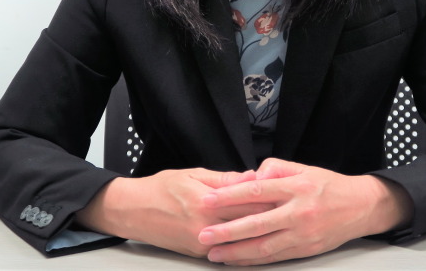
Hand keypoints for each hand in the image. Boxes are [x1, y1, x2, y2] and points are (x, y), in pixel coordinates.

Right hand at [75, 168, 268, 257]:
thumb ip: (226, 179)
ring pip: (240, 241)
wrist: (133, 211)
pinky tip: (255, 243)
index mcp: (207, 201)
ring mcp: (202, 242)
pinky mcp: (198, 252)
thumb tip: (253, 176)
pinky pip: (226, 250)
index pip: (248, 201)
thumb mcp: (194, 174)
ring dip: (260, 235)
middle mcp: (206, 225)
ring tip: (280, 229)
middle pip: (248, 223)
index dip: (271, 198)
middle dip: (271, 218)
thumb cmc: (160, 189)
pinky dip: (242, 246)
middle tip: (291, 212)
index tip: (287, 194)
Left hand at [198, 158, 412, 265]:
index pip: (256, 191)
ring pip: (264, 246)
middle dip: (226, 232)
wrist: (361, 207)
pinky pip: (276, 257)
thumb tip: (250, 178)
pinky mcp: (306, 249)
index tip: (207, 200)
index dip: (229, 197)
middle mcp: (298, 212)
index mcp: (296, 187)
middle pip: (256, 224)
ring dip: (236, 252)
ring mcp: (303, 234)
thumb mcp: (303, 168)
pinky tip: (239, 261)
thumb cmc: (328, 186)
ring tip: (215, 254)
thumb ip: (275, 169)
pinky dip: (255, 261)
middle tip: (203, 235)